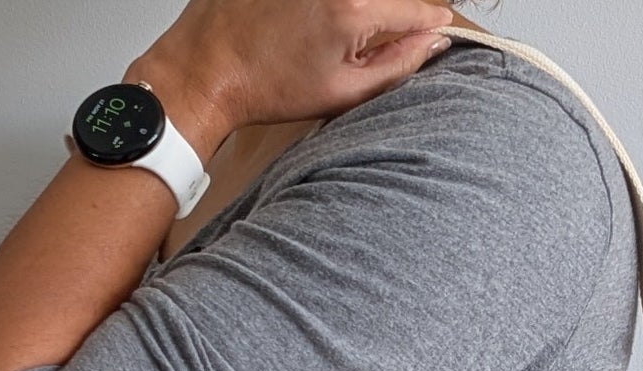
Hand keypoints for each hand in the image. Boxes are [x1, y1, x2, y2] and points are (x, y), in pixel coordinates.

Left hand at [131, 0, 454, 154]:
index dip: (429, 22)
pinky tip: (296, 22)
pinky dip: (318, 8)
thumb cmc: (265, 85)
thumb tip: (435, 41)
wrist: (207, 69)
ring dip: (350, 12)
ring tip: (316, 35)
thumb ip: (399, 64)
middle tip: (357, 42)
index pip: (416, 7)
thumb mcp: (344, 91)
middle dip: (386, 15)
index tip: (434, 28)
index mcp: (353, 8)